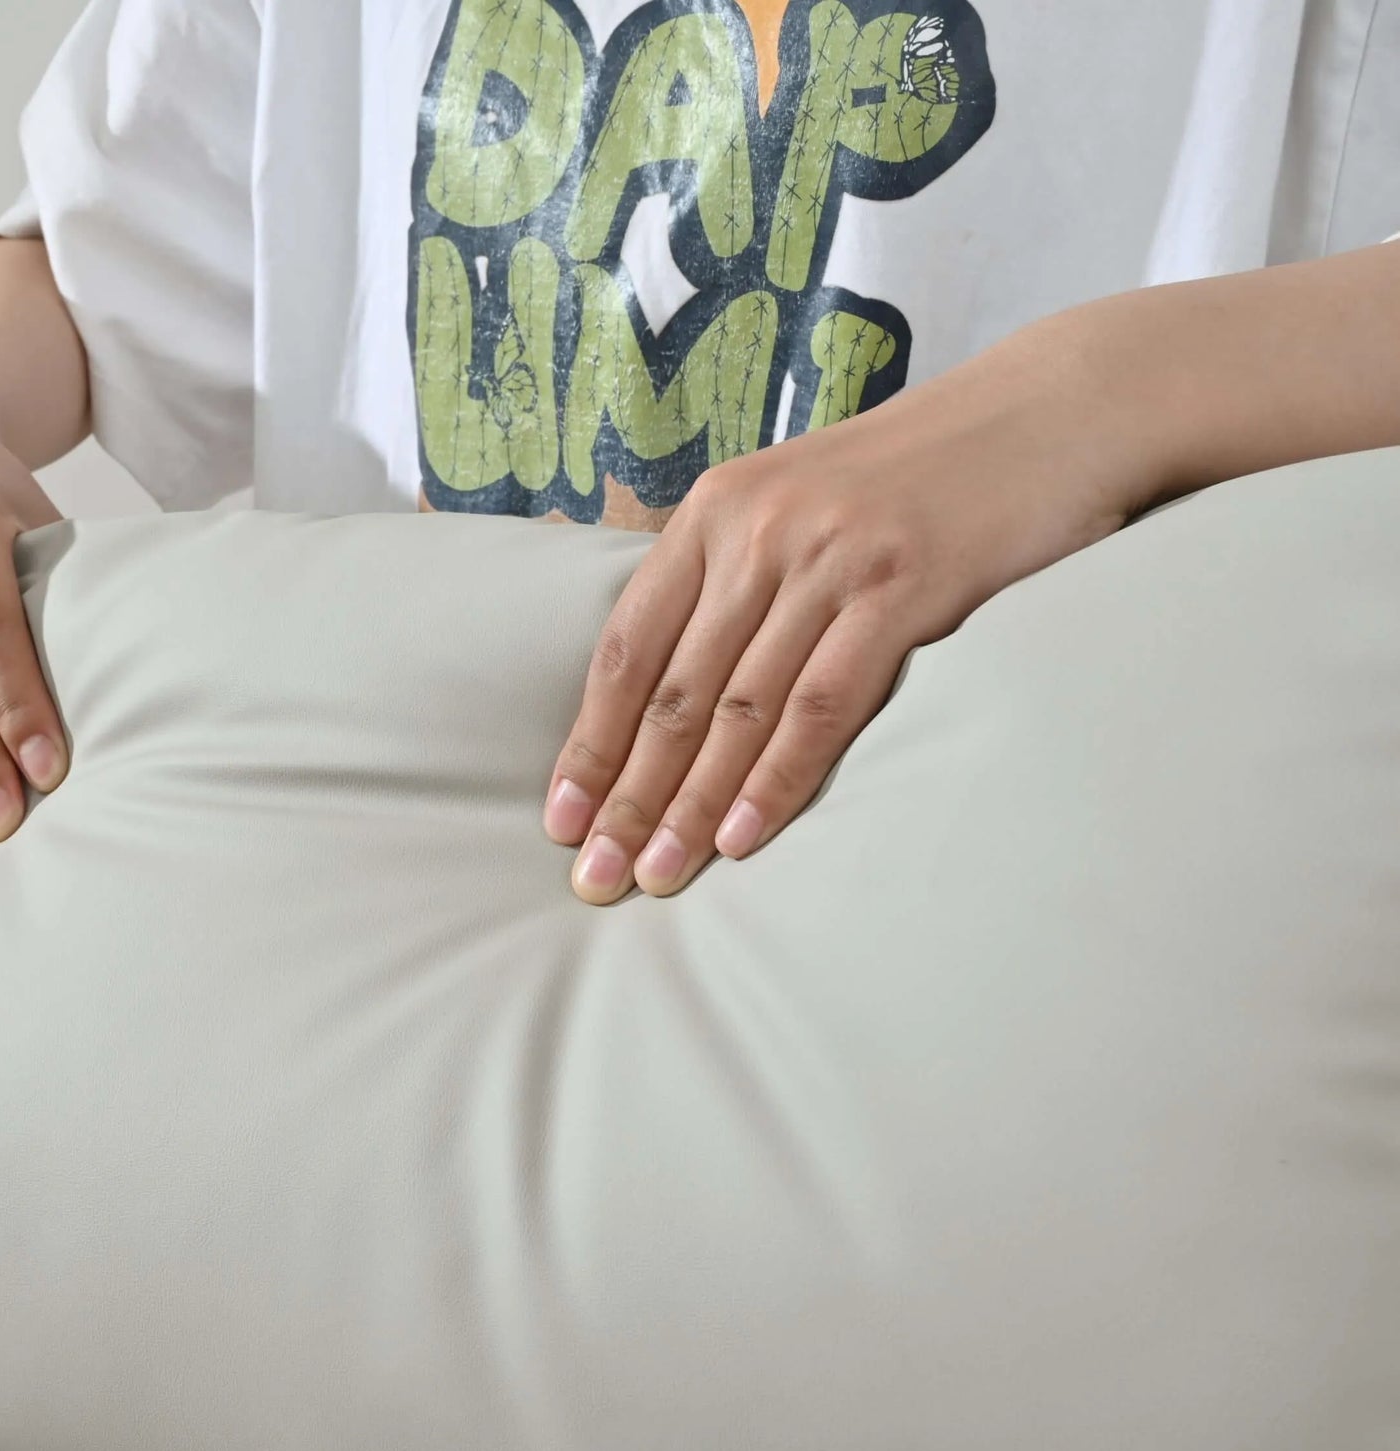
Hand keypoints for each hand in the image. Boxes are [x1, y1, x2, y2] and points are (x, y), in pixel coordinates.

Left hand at [543, 315, 1139, 901]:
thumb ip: (735, 584)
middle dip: (626, 797)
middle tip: (594, 878)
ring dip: (690, 805)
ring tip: (656, 876)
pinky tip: (742, 838)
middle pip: (672, 693)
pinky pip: (821, 705)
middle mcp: (759, 531)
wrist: (1049, 410)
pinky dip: (776, 779)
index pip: (627, 649)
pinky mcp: (902, 587)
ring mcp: (829, 558)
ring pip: (737, 708)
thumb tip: (670, 699)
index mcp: (717, 513)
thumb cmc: (915, 478)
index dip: (589, 743)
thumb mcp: (799, 505)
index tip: (561, 821)